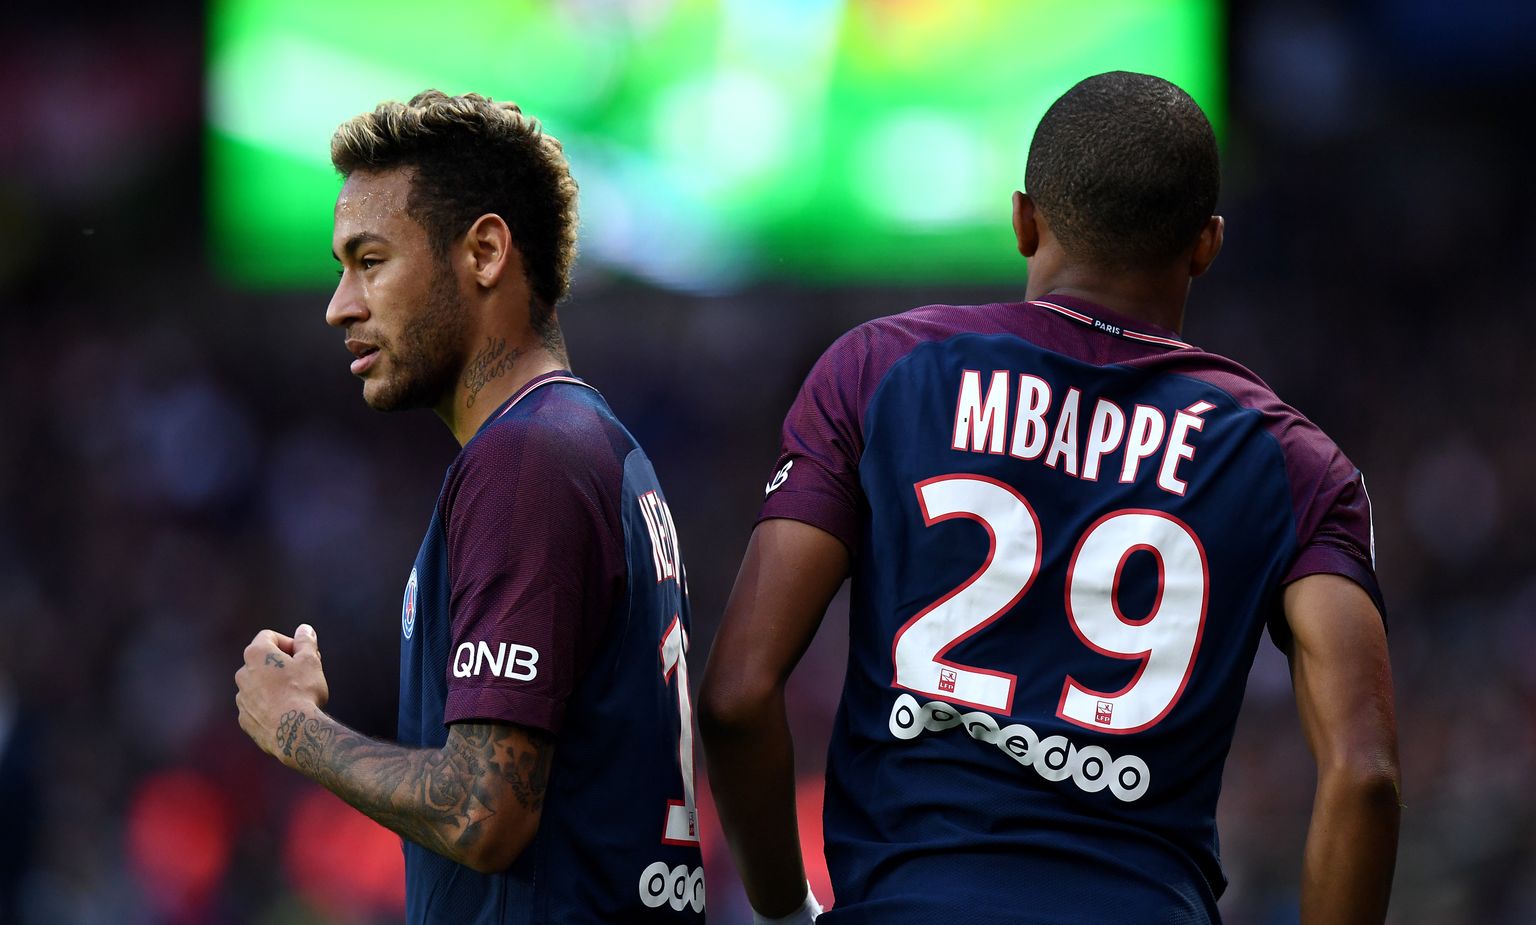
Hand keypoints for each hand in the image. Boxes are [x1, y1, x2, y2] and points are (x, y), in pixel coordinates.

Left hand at [235, 624, 330, 766]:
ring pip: (259, 684)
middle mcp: (242, 673)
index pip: (269, 636)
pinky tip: (287, 712)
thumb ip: (306, 642)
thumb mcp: (310, 661)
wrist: (293, 731)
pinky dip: (269, 705)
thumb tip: (304, 629)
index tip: (303, 655)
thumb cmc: (303, 691)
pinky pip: (257, 705)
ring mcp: (241, 697)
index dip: (288, 642)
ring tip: (296, 696)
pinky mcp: (244, 718)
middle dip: (282, 664)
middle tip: (304, 674)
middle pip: (263, 661)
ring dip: (274, 685)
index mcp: (256, 654)